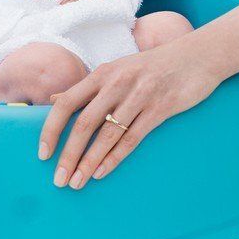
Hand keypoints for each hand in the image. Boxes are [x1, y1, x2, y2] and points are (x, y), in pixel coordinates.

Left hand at [37, 36, 222, 187]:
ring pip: (107, 135)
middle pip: (84, 123)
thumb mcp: (117, 70)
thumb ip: (87, 87)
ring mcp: (138, 95)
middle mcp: (116, 83)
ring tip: (77, 182)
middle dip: (68, 154)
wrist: (196, 56)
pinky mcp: (159, 109)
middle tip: (59, 180)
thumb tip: (55, 99)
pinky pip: (132, 138)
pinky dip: (114, 158)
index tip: (42, 154)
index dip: (51, 129)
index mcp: (102, 73)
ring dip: (89, 162)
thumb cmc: (152, 66)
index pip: (67, 103)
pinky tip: (102, 173)